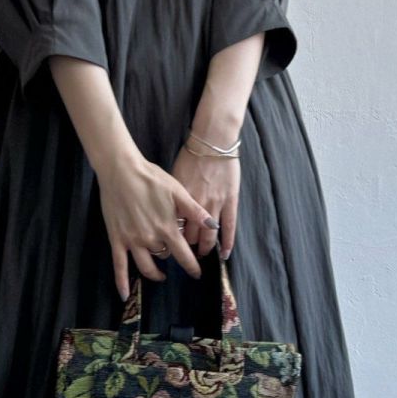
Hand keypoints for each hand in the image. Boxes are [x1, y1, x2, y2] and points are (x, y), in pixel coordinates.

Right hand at [97, 151, 217, 299]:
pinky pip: (119, 266)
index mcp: (168, 228)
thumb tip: (213, 227)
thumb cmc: (151, 178)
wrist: (121, 170)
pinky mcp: (117, 239)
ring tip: (160, 275)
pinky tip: (125, 295)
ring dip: (154, 273)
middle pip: (165, 258)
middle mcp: (151, 239)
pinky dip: (121, 282)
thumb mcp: (178, 191)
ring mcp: (132, 241)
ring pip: (146, 266)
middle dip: (172, 259)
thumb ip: (195, 211)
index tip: (197, 273)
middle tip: (175, 259)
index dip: (192, 266)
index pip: (184, 256)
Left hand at [168, 143, 239, 261]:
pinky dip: (227, 243)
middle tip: (185, 254)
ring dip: (205, 248)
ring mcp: (215, 204)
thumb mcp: (174, 177)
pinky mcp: (230, 201)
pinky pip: (229, 227)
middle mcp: (196, 206)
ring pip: (208, 235)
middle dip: (186, 247)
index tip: (170, 244)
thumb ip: (172, 197)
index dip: (171, 238)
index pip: (174, 227)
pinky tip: (224, 254)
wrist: (213, 142)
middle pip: (189, 235)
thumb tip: (167, 211)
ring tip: (202, 255)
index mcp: (180, 200)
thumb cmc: (191, 155)